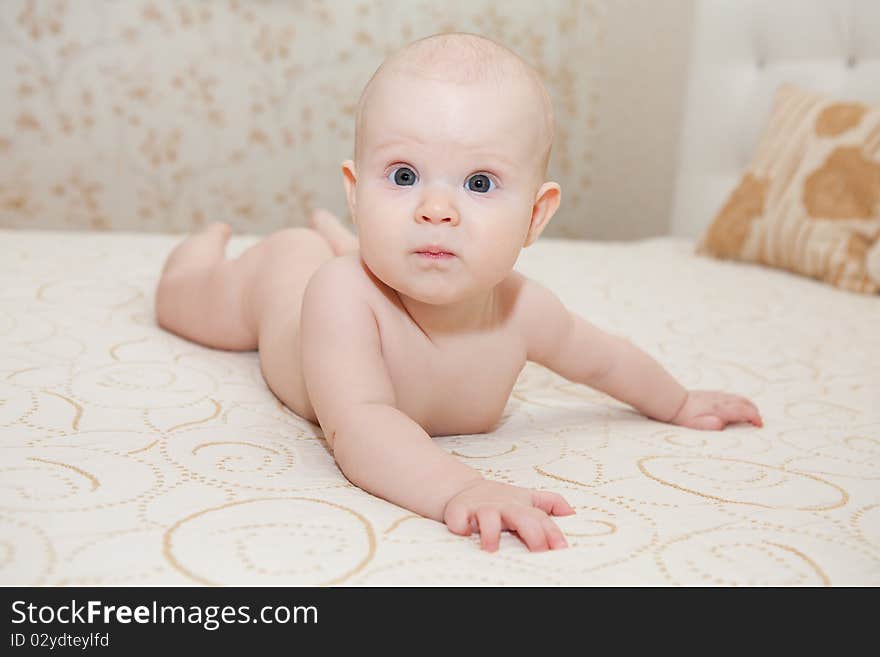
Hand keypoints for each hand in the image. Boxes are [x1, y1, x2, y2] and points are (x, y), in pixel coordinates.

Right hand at [442, 479, 575, 551]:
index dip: (552, 532)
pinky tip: (464, 534)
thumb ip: (551, 503)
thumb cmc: (499, 500)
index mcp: (521, 506)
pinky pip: (458, 520)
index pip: (541, 518)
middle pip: (521, 517)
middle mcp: (503, 507)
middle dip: (532, 533)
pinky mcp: (459, 511)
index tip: (561, 548)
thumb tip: (573, 513)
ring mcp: (481, 508)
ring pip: (488, 517)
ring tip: (492, 548)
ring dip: (490, 532)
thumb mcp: (527, 498)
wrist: (464, 489)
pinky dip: (459, 527)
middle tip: (539, 551)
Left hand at [670, 390, 762, 429]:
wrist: (673, 402)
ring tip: (751, 416)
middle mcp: (721, 400)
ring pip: (739, 398)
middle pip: (745, 402)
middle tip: (758, 422)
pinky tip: (737, 408)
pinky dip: (740, 402)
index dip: (755, 417)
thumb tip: (722, 424)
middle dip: (755, 411)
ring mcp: (717, 395)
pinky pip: (732, 396)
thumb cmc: (685, 416)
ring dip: (749, 406)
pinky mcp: (713, 394)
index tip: (759, 425)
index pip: (743, 411)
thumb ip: (710, 425)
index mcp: (720, 408)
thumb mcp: (695, 425)